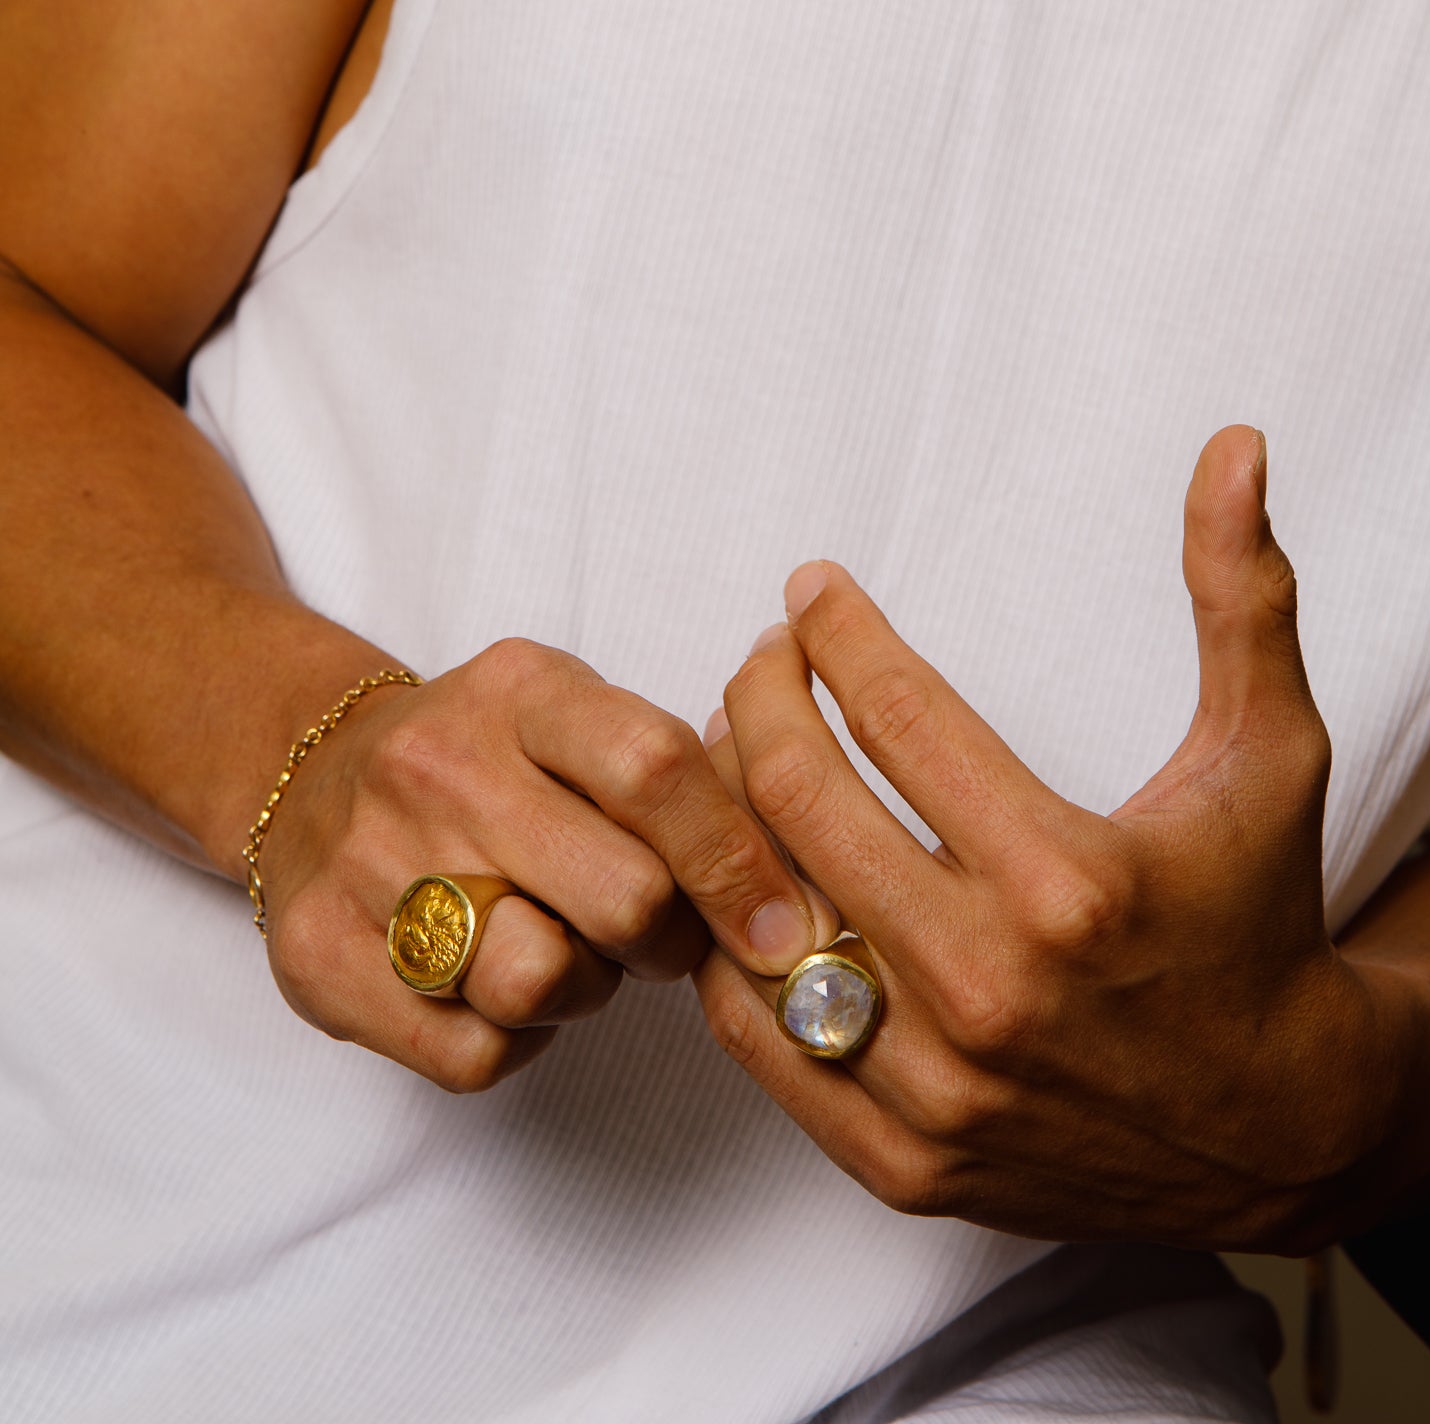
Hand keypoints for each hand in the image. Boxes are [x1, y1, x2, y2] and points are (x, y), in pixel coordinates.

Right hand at [259, 638, 825, 1091]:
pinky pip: (472, 1053)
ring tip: (564, 949)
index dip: (738, 860)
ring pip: (540, 980)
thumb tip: (808, 881)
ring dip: (584, 990)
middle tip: (661, 935)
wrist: (307, 774)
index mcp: (523, 690)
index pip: (657, 768)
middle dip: (670, 939)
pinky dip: (511, 1039)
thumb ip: (678, 775)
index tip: (787, 925)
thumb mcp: (573, 716)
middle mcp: (437, 763)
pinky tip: (493, 986)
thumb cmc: (487, 760)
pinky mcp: (320, 958)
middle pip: (621, 895)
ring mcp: (369, 860)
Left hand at [697, 426, 1429, 1249]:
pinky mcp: (901, 1161)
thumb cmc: (1259, 917)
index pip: (896, 716)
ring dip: (727, 814)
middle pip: (799, 802)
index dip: (837, 630)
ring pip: (755, 917)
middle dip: (758, 696)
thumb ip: (1242, 594)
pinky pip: (756, 1036)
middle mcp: (991, 990)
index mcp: (1070, 881)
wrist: (1280, 1128)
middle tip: (764, 655)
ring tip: (738, 749)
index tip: (811, 589)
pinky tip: (753, 875)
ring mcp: (937, 1087)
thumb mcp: (1269, 753)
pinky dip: (734, 947)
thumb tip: (1232, 446)